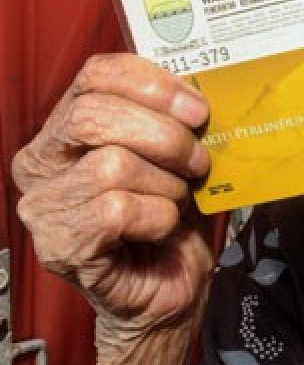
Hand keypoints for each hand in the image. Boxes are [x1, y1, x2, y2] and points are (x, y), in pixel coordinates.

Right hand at [13, 55, 213, 364]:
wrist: (171, 289)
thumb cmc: (169, 217)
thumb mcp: (175, 155)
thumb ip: (174, 117)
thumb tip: (201, 87)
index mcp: (66, 129)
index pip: (96, 74)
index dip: (153, 84)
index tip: (198, 107)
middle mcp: (42, 163)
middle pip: (95, 115)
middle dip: (164, 136)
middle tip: (197, 161)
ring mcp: (44, 207)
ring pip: (112, 165)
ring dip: (166, 185)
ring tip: (175, 202)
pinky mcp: (60, 246)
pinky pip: (118, 210)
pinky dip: (158, 218)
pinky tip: (161, 229)